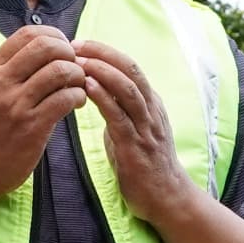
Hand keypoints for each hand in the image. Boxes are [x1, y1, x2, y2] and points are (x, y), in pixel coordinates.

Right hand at [0, 23, 88, 200]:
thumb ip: (8, 70)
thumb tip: (43, 50)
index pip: (27, 34)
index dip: (53, 35)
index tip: (63, 49)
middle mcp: (2, 82)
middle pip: (46, 46)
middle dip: (68, 52)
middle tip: (74, 66)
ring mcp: (16, 103)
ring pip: (60, 70)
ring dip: (78, 75)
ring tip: (78, 86)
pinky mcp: (32, 126)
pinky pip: (65, 98)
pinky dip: (78, 97)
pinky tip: (77, 103)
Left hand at [74, 39, 206, 233]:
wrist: (167, 199)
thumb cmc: (146, 166)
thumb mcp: (133, 131)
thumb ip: (119, 112)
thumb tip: (96, 96)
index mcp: (151, 104)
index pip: (130, 67)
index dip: (105, 52)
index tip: (81, 44)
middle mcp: (151, 110)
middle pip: (131, 70)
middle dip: (103, 53)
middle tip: (76, 44)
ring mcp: (146, 127)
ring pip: (128, 89)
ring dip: (102, 71)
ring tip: (79, 61)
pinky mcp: (136, 146)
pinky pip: (119, 116)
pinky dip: (103, 98)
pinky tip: (87, 87)